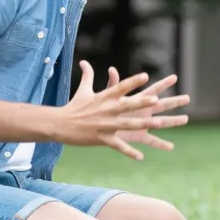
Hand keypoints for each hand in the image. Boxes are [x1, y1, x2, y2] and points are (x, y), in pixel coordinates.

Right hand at [56, 60, 188, 159]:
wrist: (60, 124)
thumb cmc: (74, 106)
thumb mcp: (83, 90)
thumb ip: (88, 75)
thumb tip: (84, 62)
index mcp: (104, 98)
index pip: (120, 87)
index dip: (133, 81)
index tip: (145, 76)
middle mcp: (106, 110)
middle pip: (127, 105)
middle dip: (142, 103)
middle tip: (156, 100)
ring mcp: (105, 125)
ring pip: (127, 125)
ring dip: (143, 124)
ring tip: (159, 123)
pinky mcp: (101, 139)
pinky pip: (118, 146)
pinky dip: (129, 152)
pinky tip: (141, 157)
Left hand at [105, 66, 189, 153]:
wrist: (99, 126)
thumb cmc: (103, 109)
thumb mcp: (108, 96)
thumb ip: (112, 85)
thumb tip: (112, 69)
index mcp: (137, 101)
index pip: (153, 90)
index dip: (163, 83)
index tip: (174, 77)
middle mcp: (143, 111)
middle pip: (162, 105)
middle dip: (174, 101)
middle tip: (187, 98)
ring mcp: (143, 124)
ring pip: (162, 122)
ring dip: (173, 121)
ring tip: (186, 119)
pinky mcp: (138, 136)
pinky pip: (151, 141)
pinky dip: (160, 144)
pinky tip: (170, 147)